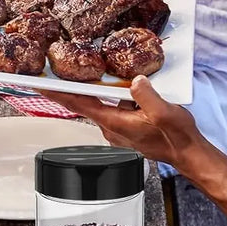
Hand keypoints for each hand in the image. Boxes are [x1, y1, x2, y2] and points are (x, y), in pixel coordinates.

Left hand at [45, 75, 203, 167]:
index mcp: (114, 122)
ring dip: (92, 90)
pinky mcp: (125, 126)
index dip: (57, 94)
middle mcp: (110, 127)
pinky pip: (111, 107)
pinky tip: (119, 85)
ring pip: (99, 104)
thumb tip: (134, 80)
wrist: (189, 154)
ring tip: (86, 72)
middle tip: (53, 71)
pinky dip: (110, 96)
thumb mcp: (165, 112)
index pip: (78, 105)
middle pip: (83, 102)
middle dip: (69, 87)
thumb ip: (147, 95)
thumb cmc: (177, 138)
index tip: (38, 85)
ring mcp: (117, 128)